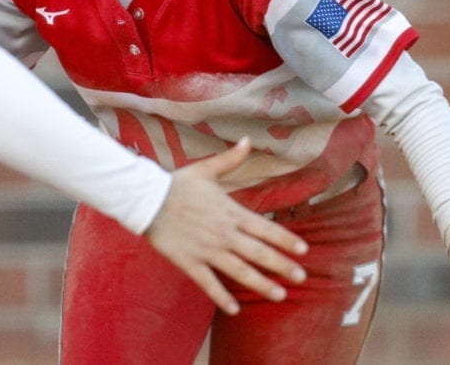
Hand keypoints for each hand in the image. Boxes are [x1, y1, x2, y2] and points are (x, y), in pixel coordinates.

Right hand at [145, 138, 307, 314]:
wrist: (146, 199)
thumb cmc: (177, 184)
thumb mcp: (206, 170)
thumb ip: (230, 159)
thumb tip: (248, 140)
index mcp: (230, 212)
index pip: (265, 228)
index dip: (286, 239)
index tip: (303, 250)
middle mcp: (223, 233)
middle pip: (259, 253)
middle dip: (282, 266)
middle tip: (301, 277)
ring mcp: (207, 250)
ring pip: (239, 271)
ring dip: (261, 284)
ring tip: (280, 295)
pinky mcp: (189, 262)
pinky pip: (209, 283)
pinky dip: (222, 298)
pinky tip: (235, 310)